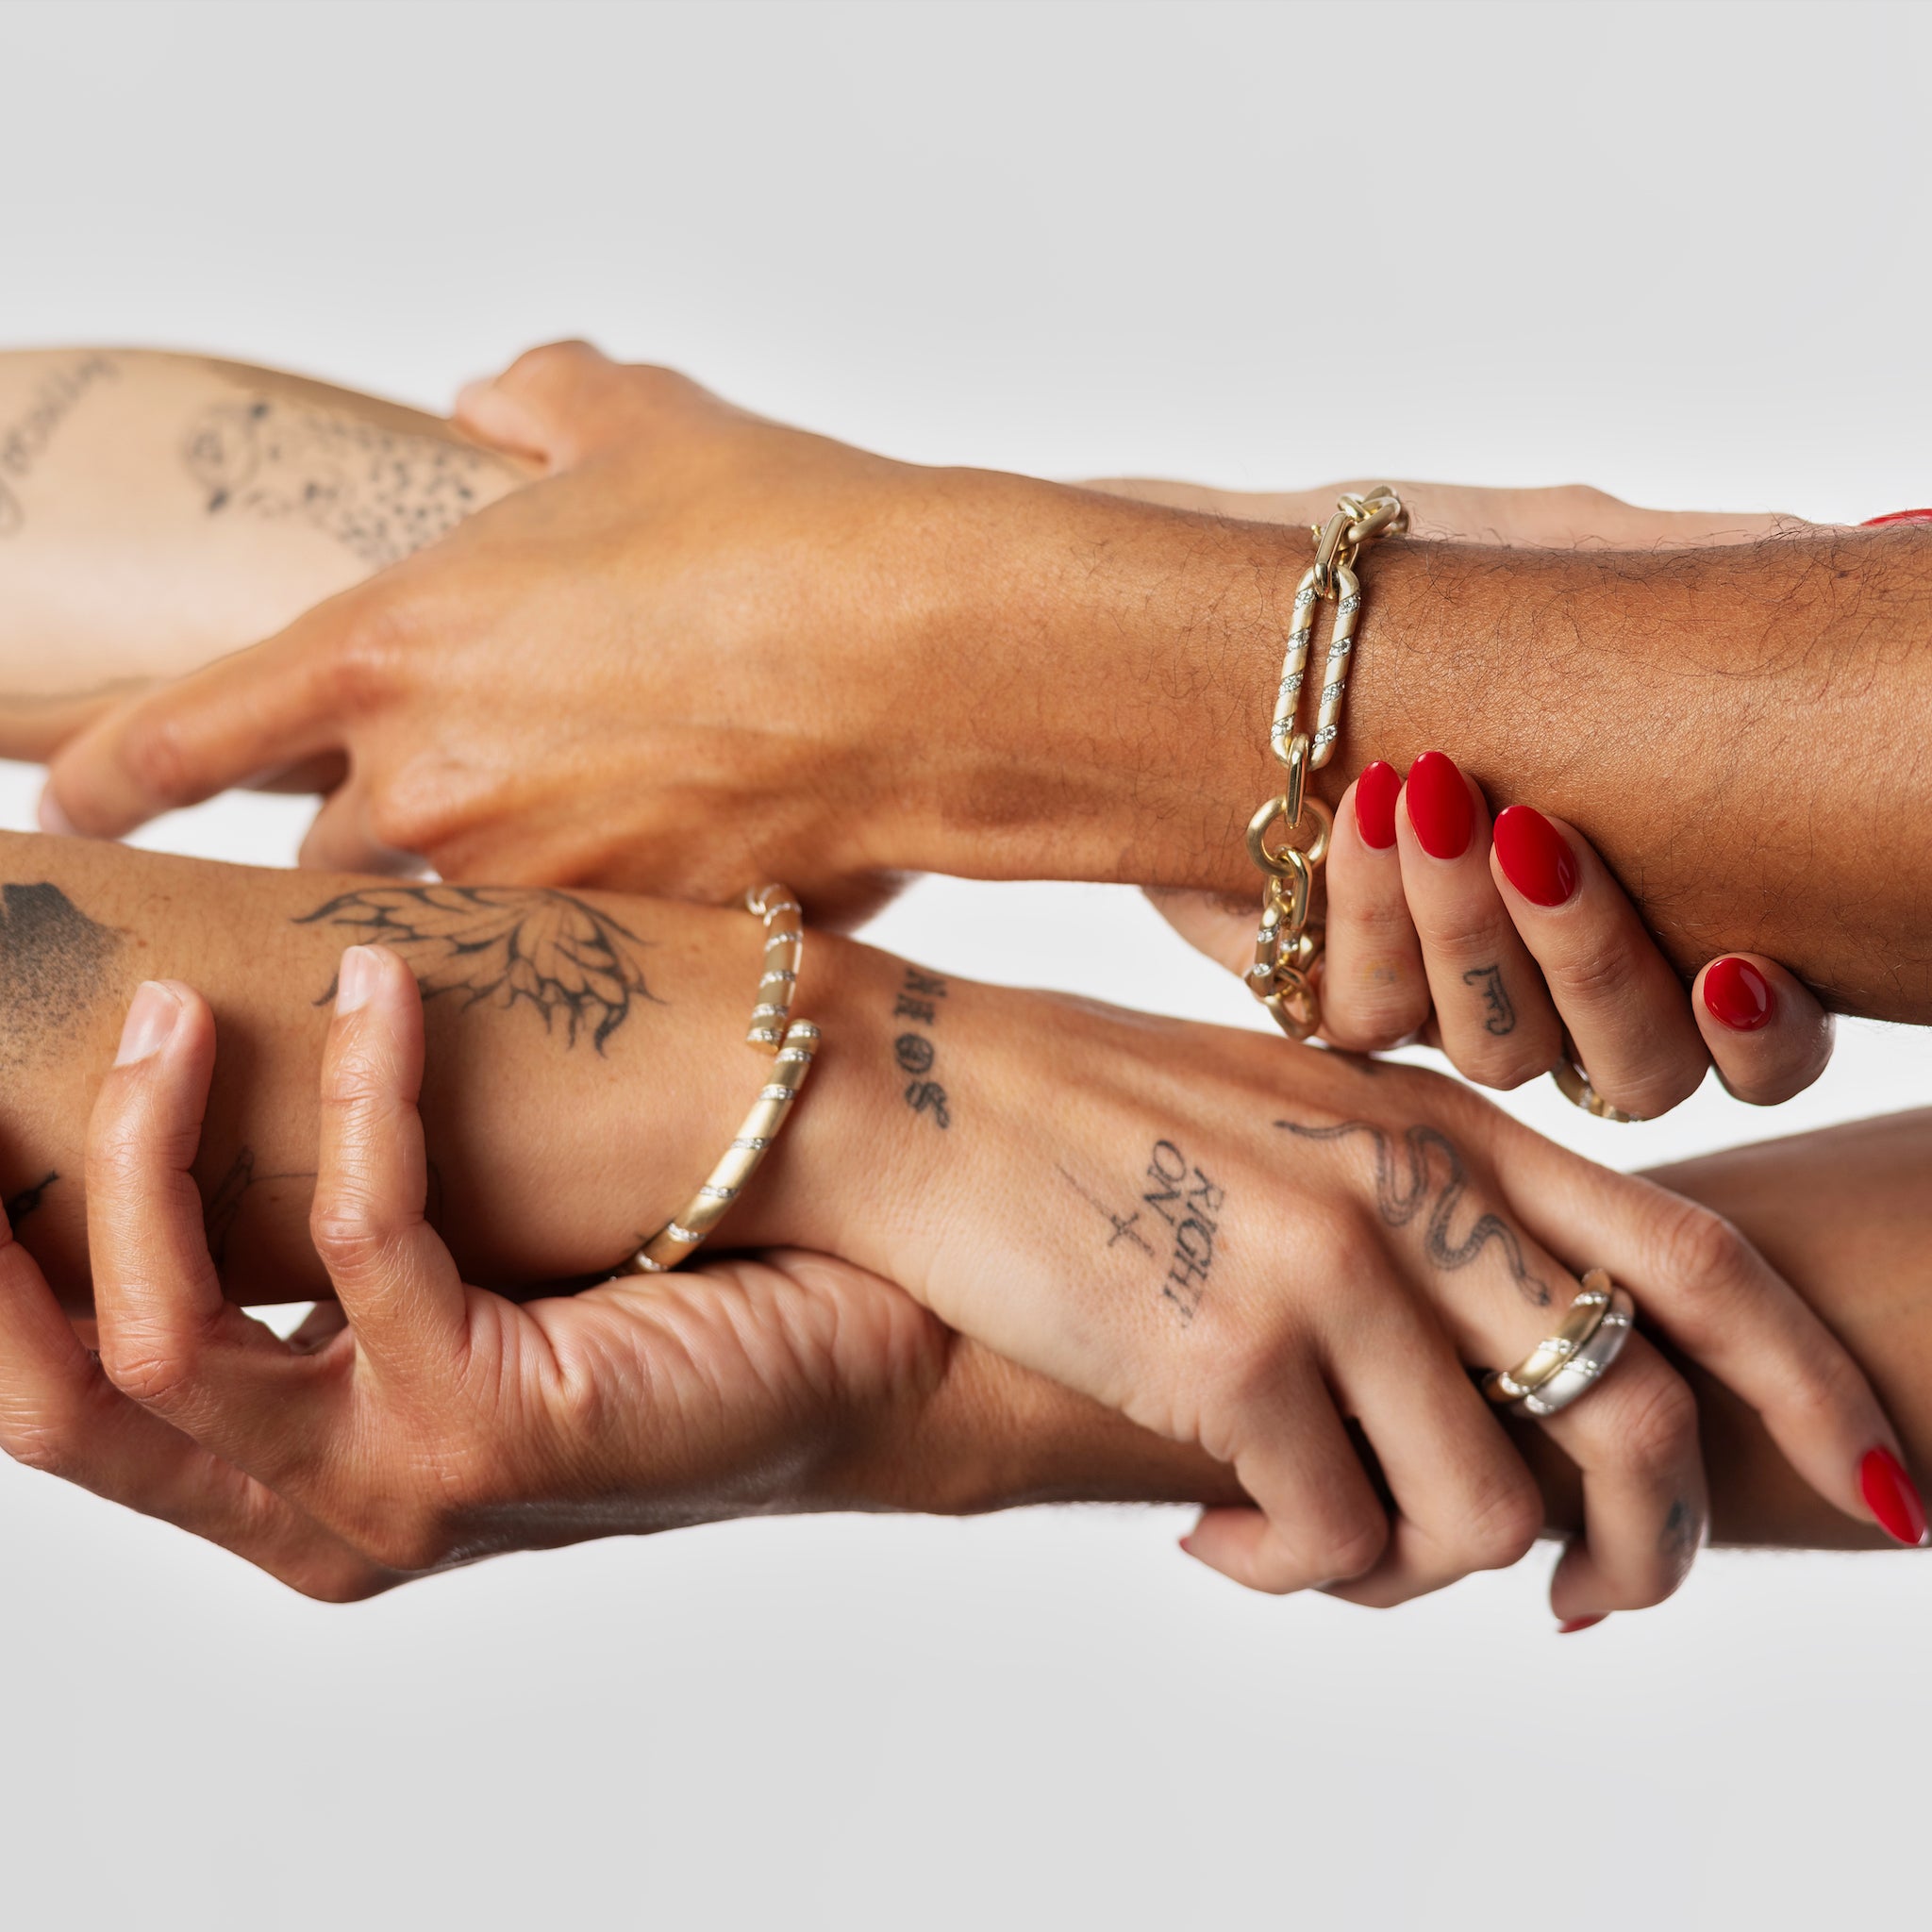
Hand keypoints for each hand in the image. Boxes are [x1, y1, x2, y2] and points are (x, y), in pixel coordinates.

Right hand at [0, 948, 958, 1594]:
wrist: (886, 1341)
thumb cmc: (683, 1281)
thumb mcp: (471, 1258)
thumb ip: (341, 1223)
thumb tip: (232, 1041)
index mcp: (296, 1474)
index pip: (62, 1394)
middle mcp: (321, 1511)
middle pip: (53, 1399)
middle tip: (35, 1039)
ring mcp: (396, 1492)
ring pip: (161, 1336)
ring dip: (145, 1144)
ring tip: (176, 1005)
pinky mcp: (491, 1433)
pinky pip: (359, 1239)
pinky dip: (357, 1099)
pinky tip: (384, 986)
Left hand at [38, 343, 1093, 923]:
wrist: (931, 661)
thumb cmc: (786, 532)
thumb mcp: (643, 421)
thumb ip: (542, 400)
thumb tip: (503, 400)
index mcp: (393, 646)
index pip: (182, 739)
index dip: (107, 777)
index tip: (71, 804)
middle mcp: (435, 790)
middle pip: (328, 852)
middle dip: (359, 833)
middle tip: (440, 794)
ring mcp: (536, 887)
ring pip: (457, 912)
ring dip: (486, 882)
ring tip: (579, 832)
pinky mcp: (636, 947)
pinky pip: (578, 949)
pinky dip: (596, 914)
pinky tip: (671, 865)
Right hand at [867, 979, 1913, 1617]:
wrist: (911, 1091)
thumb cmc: (1095, 1116)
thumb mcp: (1293, 1126)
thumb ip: (1419, 1222)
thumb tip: (1507, 1405)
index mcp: (1447, 1121)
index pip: (1695, 1255)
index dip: (1811, 1383)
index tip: (1874, 1487)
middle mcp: (1412, 1185)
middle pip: (1634, 1418)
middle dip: (1649, 1551)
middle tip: (1589, 1605)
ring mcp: (1326, 1265)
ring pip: (1485, 1518)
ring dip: (1415, 1572)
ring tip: (1308, 1539)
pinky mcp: (1227, 1351)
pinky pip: (1331, 1543)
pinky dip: (1287, 1572)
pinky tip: (1211, 1534)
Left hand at [1129, 487, 1836, 1116]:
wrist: (1249, 603)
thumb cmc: (1429, 583)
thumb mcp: (1576, 553)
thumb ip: (1717, 577)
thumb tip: (1900, 544)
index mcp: (1660, 909)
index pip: (1751, 1046)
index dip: (1765, 1040)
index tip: (1738, 964)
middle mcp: (1560, 982)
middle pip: (1633, 1073)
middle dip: (1594, 963)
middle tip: (1537, 837)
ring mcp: (1446, 998)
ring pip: (1495, 1053)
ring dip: (1471, 932)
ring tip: (1437, 792)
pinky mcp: (1328, 992)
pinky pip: (1363, 1019)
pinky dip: (1368, 918)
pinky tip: (1364, 807)